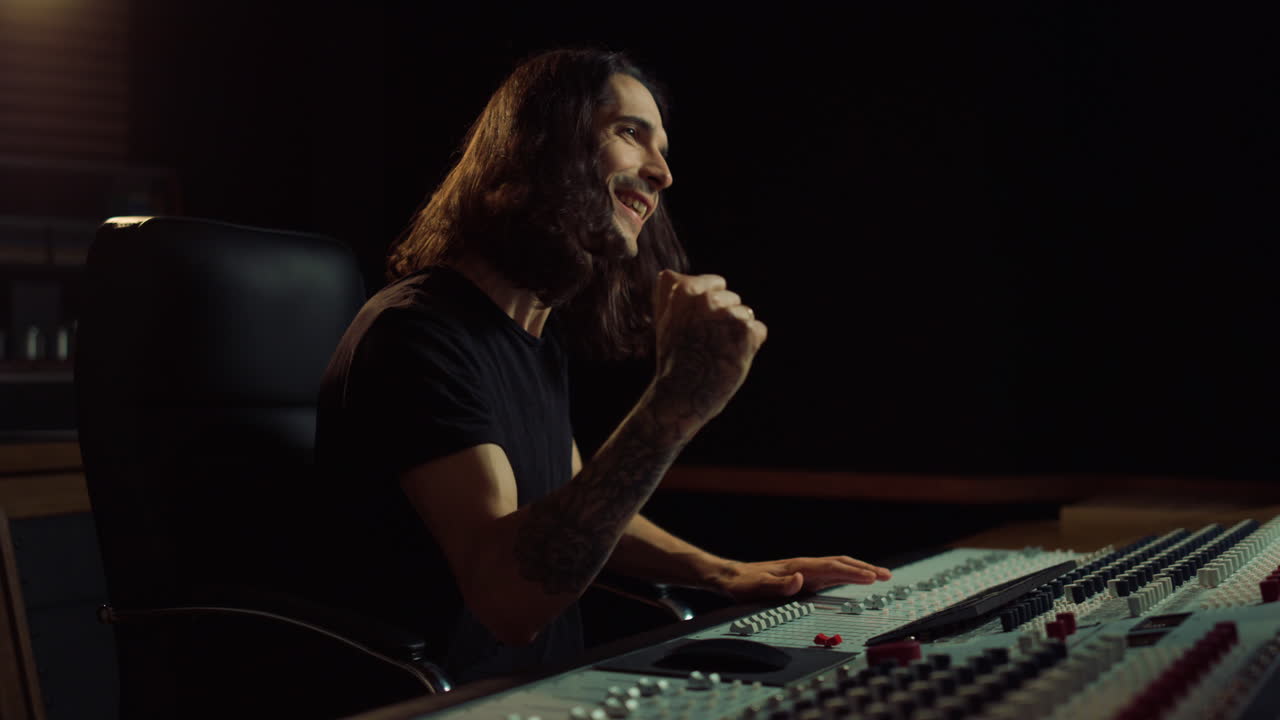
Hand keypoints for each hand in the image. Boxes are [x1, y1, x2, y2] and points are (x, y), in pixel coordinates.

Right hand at [650, 270, 766, 430]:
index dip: (713, 306)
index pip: (717, 283)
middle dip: (725, 319)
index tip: (702, 324)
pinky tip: (731, 358)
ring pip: (745, 315)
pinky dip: (750, 346)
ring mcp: (727, 313)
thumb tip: (671, 274)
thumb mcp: (664, 321)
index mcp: (684, 290)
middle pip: (732, 299)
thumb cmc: (674, 359)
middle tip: (707, 343)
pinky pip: (758, 330)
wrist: (683, 394)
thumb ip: (670, 293)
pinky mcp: (746, 331)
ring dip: (737, 333)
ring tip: (717, 353)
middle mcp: (706, 297)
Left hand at [711, 556, 891, 601]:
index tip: (872, 577)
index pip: (832, 568)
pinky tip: (855, 579)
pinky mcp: (803, 578)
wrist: (731, 577)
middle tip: (886, 575)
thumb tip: (800, 579)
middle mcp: (805, 566)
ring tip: (879, 575)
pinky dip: (848, 575)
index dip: (853, 572)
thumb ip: (778, 584)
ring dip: (859, 570)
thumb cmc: (743, 584)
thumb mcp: (756, 587)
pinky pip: (831, 575)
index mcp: (798, 567)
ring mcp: (805, 571)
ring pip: (838, 568)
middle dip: (864, 569)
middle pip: (840, 564)